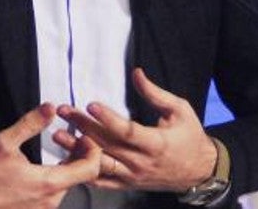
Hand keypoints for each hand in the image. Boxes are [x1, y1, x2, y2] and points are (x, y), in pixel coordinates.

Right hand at [0, 103, 102, 208]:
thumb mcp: (4, 143)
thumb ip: (31, 124)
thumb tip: (51, 107)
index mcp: (49, 184)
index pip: (91, 169)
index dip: (93, 150)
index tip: (84, 137)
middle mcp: (50, 202)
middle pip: (78, 177)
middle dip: (77, 157)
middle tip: (69, 139)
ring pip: (64, 187)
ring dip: (63, 169)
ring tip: (55, 153)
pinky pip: (50, 197)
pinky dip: (50, 182)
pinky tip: (38, 170)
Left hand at [55, 68, 216, 192]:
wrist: (199, 170)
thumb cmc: (190, 136)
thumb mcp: (179, 109)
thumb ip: (155, 93)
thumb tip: (136, 74)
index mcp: (156, 142)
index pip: (127, 131)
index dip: (108, 119)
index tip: (91, 104)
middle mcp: (141, 162)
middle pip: (107, 144)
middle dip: (83, 126)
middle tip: (64, 111)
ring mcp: (132, 176)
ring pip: (99, 164)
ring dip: (76, 150)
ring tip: (58, 135)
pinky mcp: (127, 184)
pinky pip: (101, 181)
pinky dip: (83, 172)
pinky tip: (68, 160)